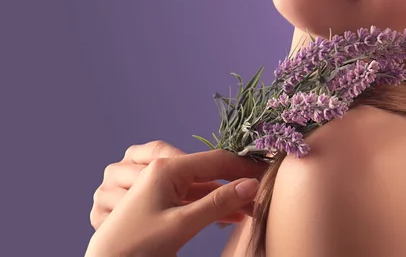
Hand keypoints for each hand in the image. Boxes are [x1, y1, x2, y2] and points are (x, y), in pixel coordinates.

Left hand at [85, 149, 267, 256]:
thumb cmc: (137, 246)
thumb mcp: (182, 225)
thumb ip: (218, 203)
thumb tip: (252, 185)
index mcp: (166, 167)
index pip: (216, 160)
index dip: (244, 168)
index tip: (267, 176)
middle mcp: (162, 170)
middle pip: (211, 172)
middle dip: (237, 184)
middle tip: (262, 198)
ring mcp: (159, 185)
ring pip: (203, 186)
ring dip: (226, 198)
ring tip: (251, 211)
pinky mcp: (158, 201)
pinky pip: (191, 197)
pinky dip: (211, 205)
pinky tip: (230, 216)